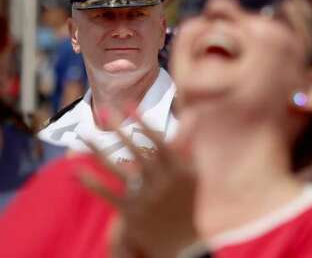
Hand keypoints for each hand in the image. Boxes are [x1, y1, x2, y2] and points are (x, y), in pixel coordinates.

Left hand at [79, 111, 198, 257]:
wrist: (187, 242)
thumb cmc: (194, 202)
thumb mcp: (198, 173)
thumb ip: (192, 145)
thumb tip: (195, 116)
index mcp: (177, 169)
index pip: (157, 140)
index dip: (142, 122)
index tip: (130, 105)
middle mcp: (160, 180)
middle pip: (134, 149)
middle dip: (119, 128)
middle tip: (103, 111)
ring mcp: (145, 197)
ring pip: (117, 168)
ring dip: (98, 150)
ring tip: (84, 134)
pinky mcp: (132, 212)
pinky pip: (107, 194)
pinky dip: (91, 183)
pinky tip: (76, 171)